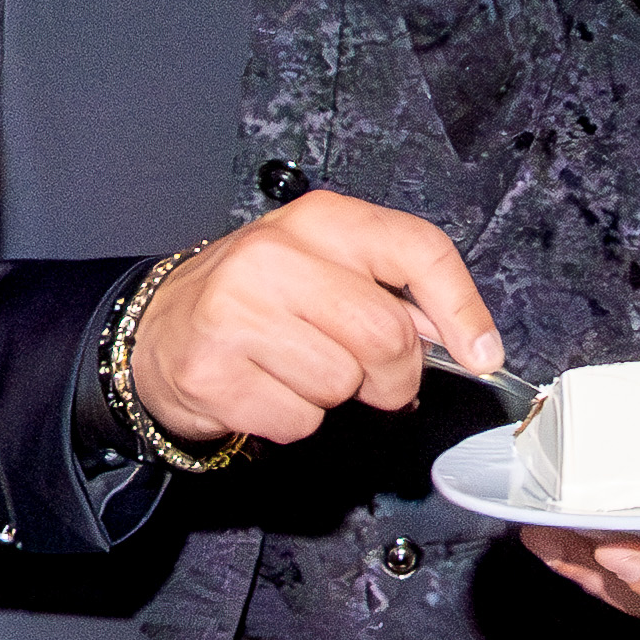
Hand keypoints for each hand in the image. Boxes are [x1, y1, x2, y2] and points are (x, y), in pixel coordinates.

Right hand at [128, 191, 501, 447]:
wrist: (158, 328)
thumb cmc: (255, 298)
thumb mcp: (325, 265)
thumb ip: (395, 289)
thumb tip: (467, 339)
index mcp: (318, 220)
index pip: (418, 249)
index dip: (462, 308)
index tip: (482, 352)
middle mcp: (275, 255)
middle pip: (388, 336)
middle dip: (393, 375)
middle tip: (367, 374)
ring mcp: (237, 312)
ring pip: (343, 384)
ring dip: (334, 395)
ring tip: (296, 367)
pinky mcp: (214, 371)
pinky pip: (299, 420)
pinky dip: (294, 419)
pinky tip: (265, 387)